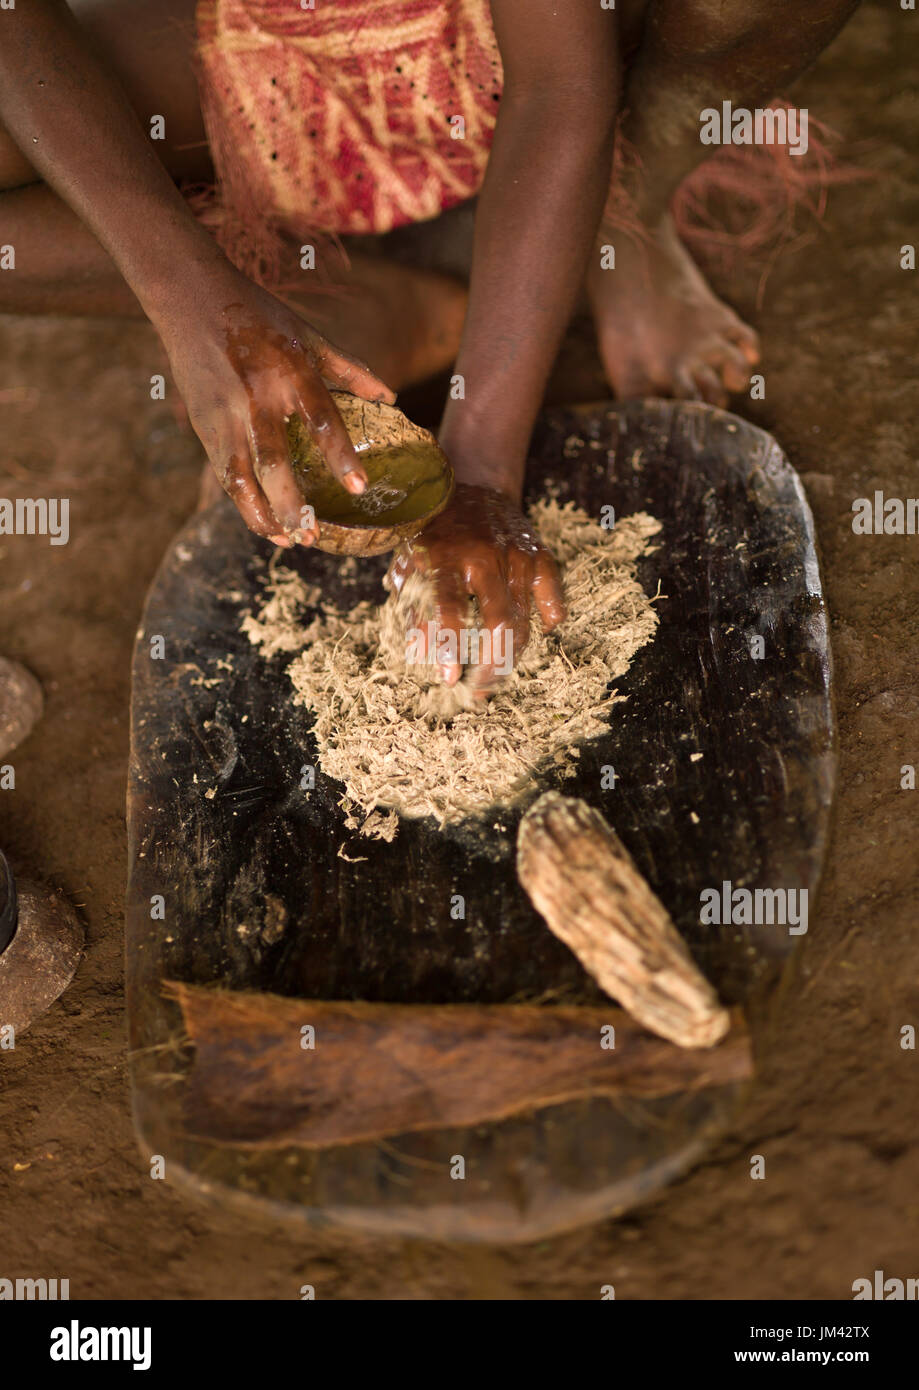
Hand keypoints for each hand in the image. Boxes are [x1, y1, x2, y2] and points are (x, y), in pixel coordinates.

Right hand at [156, 270, 394, 544]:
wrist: (190, 299)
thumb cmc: (258, 316)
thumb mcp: (308, 336)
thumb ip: (350, 369)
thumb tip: (391, 398)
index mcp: (289, 372)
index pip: (320, 420)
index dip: (340, 456)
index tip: (358, 488)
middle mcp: (255, 398)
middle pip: (273, 462)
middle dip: (291, 504)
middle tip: (312, 537)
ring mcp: (225, 415)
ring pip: (240, 478)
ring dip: (262, 515)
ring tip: (287, 542)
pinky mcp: (203, 426)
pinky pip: (224, 474)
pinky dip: (242, 504)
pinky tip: (264, 524)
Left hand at [388, 483, 565, 696]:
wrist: (471, 487)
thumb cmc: (433, 534)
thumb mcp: (411, 566)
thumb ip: (415, 610)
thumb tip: (424, 656)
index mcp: (446, 557)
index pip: (449, 608)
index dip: (451, 647)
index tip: (450, 679)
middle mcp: (484, 556)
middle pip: (499, 621)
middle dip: (492, 665)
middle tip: (481, 690)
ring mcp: (516, 555)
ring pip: (524, 619)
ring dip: (512, 654)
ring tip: (497, 675)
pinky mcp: (538, 554)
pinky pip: (551, 595)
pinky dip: (549, 618)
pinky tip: (538, 633)